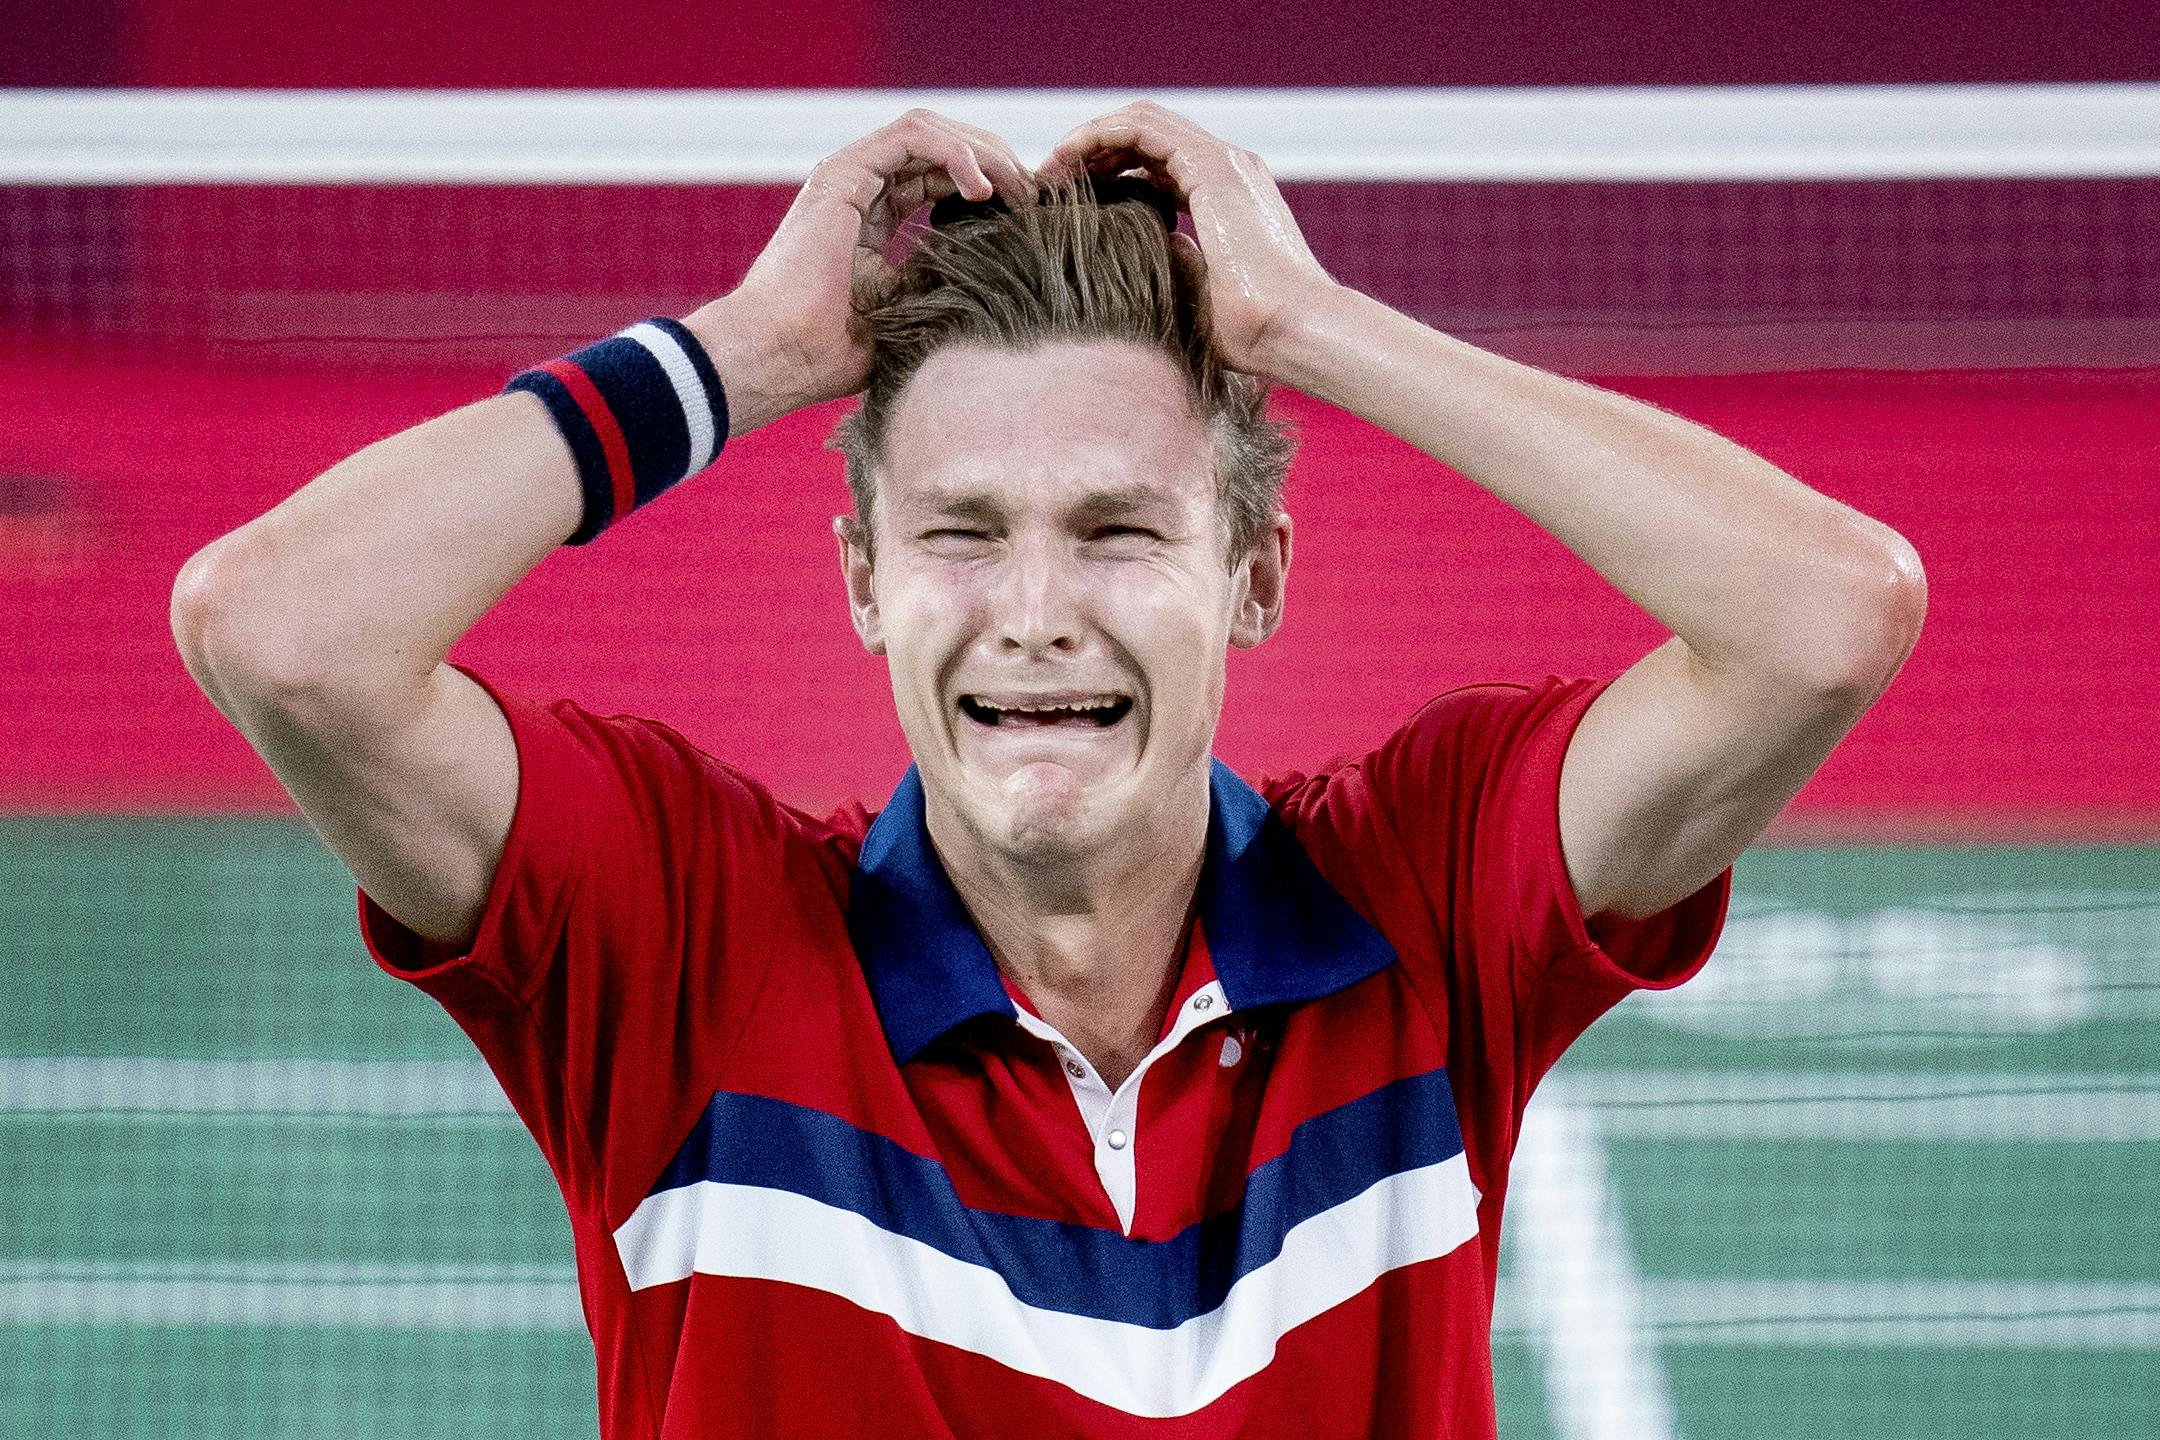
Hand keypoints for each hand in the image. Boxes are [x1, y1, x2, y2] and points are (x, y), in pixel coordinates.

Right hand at [688, 110, 1036, 430]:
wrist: (779, 356)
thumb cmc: (831, 353)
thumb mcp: (906, 312)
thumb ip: (939, 279)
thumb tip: (993, 268)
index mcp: (873, 217)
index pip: (941, 178)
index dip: (990, 186)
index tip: (1030, 216)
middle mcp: (861, 188)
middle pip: (942, 148)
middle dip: (996, 162)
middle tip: (1035, 196)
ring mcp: (849, 176)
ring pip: (931, 132)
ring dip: (983, 153)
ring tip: (1016, 189)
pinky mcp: (843, 173)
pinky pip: (912, 137)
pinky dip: (955, 153)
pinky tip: (982, 189)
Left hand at [1037, 101, 1336, 377]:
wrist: (1295, 329)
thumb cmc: (1255, 331)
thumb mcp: (1199, 293)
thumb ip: (1177, 263)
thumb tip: (1151, 248)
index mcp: (1228, 196)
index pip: (1161, 162)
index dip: (1112, 170)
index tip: (1073, 198)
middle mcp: (1229, 170)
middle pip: (1149, 135)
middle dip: (1096, 148)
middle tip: (1051, 177)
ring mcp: (1224, 163)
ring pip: (1143, 121)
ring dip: (1091, 137)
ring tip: (1051, 167)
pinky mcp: (1213, 167)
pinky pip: (1144, 128)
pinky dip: (1101, 135)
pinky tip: (1068, 159)